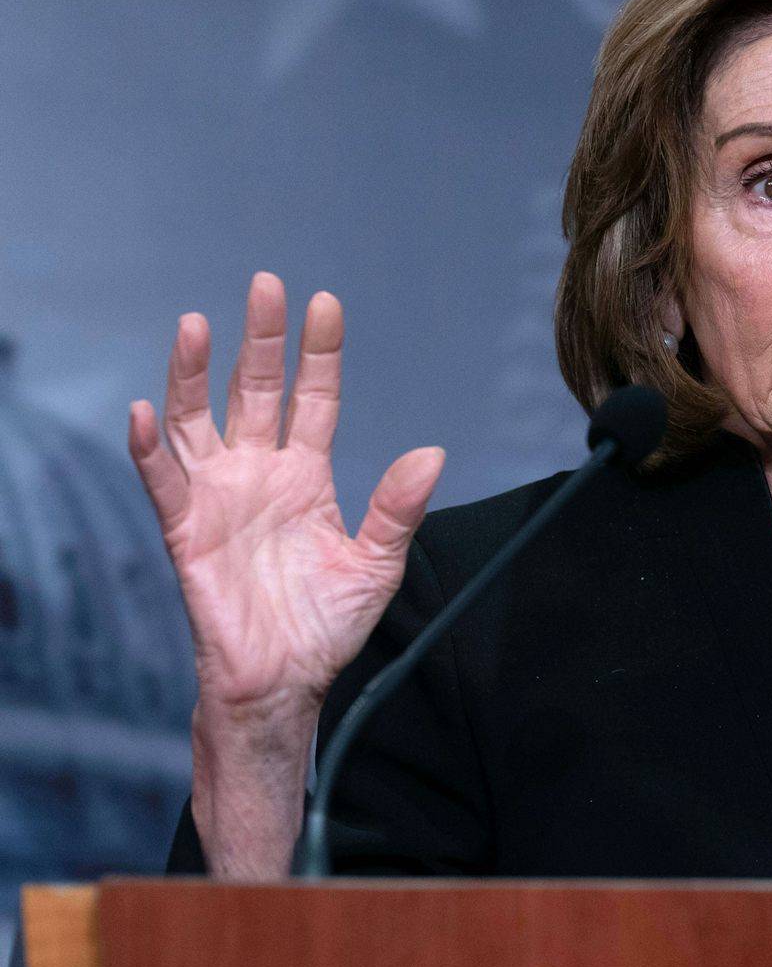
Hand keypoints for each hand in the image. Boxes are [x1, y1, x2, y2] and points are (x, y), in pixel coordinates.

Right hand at [130, 273, 444, 724]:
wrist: (283, 681)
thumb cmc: (327, 625)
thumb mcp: (376, 563)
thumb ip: (398, 509)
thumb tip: (433, 455)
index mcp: (307, 474)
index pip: (314, 398)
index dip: (319, 353)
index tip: (325, 303)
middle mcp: (259, 472)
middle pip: (257, 391)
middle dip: (261, 339)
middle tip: (266, 285)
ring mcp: (219, 497)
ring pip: (198, 420)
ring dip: (193, 374)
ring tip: (196, 324)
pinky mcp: (185, 531)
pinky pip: (162, 482)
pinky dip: (149, 448)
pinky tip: (143, 412)